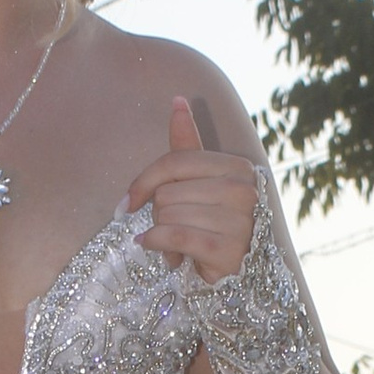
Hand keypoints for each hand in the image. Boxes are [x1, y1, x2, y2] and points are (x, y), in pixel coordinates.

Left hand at [124, 94, 261, 284]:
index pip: (175, 163)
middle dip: (159, 215)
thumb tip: (177, 100)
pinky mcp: (228, 250)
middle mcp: (244, 191)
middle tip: (173, 228)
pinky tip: (157, 250)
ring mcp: (240, 222)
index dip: (144, 182)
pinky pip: (174, 237)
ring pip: (169, 215)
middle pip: (169, 193)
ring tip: (176, 244)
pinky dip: (157, 244)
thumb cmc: (211, 222)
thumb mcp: (198, 182)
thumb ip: (187, 145)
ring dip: (161, 233)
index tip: (129, 202)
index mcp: (238, 168)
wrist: (236, 273)